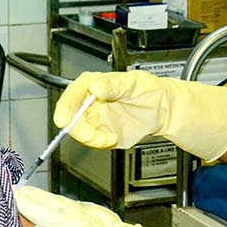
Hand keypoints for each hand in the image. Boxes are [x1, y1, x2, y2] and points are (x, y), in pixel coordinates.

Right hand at [54, 71, 226, 161]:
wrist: (162, 111)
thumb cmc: (148, 91)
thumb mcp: (132, 83)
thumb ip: (113, 85)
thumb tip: (95, 87)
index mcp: (93, 84)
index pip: (71, 94)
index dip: (64, 107)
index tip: (64, 120)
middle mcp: (89, 101)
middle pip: (70, 116)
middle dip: (78, 128)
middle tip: (91, 136)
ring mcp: (94, 118)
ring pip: (79, 131)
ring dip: (91, 138)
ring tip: (108, 138)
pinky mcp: (100, 132)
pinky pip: (92, 142)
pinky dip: (100, 143)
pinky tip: (112, 138)